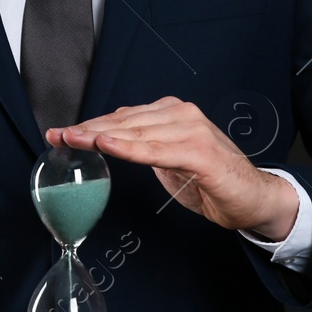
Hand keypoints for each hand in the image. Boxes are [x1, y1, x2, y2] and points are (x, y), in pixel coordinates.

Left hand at [47, 96, 298, 239]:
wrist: (254, 198)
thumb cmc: (212, 180)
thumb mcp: (169, 161)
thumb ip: (145, 146)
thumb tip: (110, 141)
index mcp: (173, 113)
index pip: (123, 117)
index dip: (90, 125)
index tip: (61, 132)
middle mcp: (182, 115)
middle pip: (124, 121)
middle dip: (87, 130)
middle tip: (57, 136)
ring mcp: (192, 131)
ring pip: (136, 131)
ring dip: (101, 136)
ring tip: (73, 139)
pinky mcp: (200, 152)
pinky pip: (156, 150)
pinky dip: (130, 148)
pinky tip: (108, 146)